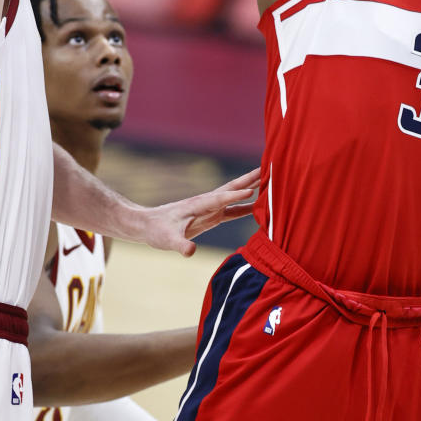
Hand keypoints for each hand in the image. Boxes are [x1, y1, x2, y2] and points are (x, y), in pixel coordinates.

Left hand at [140, 167, 260, 256]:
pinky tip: (259, 206)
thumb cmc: (157, 230)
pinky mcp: (212, 216)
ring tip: (270, 181)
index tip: (253, 190)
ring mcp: (211, 208)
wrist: (149, 225)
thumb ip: (180, 245)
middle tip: (269, 168)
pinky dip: (247, 205)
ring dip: (252, 188)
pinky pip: (233, 209)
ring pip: (235, 196)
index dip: (236, 195)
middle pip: (232, 188)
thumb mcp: (167, 240)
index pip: (221, 199)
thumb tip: (191, 252)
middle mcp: (207, 203)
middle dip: (250, 179)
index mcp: (198, 204)